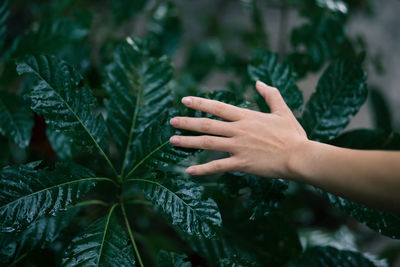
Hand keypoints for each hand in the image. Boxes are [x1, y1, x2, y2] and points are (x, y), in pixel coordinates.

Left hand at [169, 81, 308, 178]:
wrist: (299, 157)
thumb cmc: (292, 135)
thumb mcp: (282, 110)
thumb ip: (270, 95)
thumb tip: (259, 82)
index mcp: (246, 117)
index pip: (218, 107)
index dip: (200, 103)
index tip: (184, 100)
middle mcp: (238, 130)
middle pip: (207, 124)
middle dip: (187, 122)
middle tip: (172, 121)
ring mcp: (238, 147)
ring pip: (208, 143)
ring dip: (188, 142)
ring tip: (172, 141)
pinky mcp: (241, 164)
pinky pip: (217, 167)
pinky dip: (202, 170)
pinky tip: (188, 171)